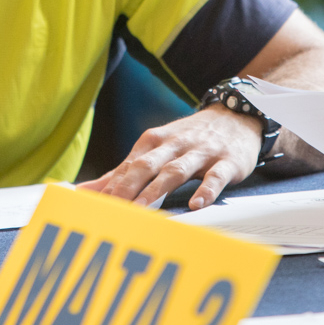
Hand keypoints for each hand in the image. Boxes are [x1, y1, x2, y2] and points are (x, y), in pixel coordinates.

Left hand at [77, 106, 260, 209]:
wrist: (236, 115)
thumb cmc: (191, 138)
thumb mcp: (157, 148)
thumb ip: (125, 171)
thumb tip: (86, 189)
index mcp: (155, 141)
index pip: (129, 165)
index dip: (112, 186)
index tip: (96, 205)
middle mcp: (175, 144)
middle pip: (147, 165)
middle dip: (128, 186)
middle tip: (113, 208)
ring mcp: (201, 152)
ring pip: (176, 170)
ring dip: (158, 189)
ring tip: (143, 208)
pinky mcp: (226, 161)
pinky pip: (215, 176)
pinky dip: (206, 190)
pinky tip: (196, 204)